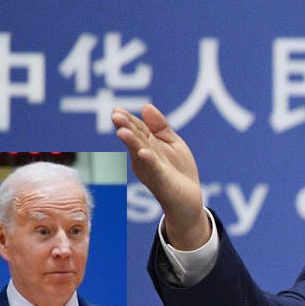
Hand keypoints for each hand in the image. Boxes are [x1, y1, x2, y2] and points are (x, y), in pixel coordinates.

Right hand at [112, 104, 209, 249]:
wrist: (189, 199)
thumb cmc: (179, 171)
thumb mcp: (172, 143)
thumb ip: (160, 126)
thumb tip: (146, 106)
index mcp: (147, 146)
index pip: (137, 130)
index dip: (128, 120)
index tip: (118, 110)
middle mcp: (145, 158)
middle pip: (135, 140)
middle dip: (126, 128)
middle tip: (115, 116)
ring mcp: (152, 170)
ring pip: (141, 154)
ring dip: (132, 143)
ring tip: (122, 132)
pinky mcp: (162, 182)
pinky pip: (155, 171)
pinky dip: (149, 161)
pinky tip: (143, 153)